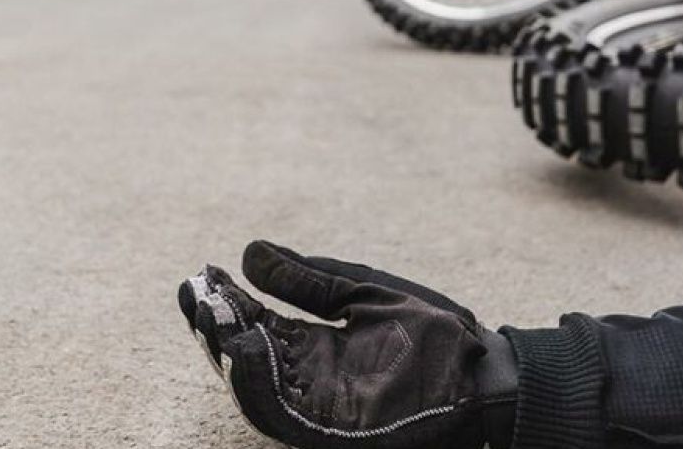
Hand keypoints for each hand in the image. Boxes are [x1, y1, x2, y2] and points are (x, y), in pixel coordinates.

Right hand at [178, 241, 516, 448]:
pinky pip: (285, 414)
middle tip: (194, 295)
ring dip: (228, 355)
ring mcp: (321, 406)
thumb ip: (310, 279)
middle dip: (217, 328)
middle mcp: (309, 378)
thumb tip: (248, 252)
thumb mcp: (364, 292)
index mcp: (315, 346)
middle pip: (247, 357)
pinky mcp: (335, 430)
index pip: (257, 324)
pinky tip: (242, 351)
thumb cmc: (435, 331)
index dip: (229, 302)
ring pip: (256, 388)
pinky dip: (258, 386)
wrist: (487, 370)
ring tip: (209, 317)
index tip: (203, 273)